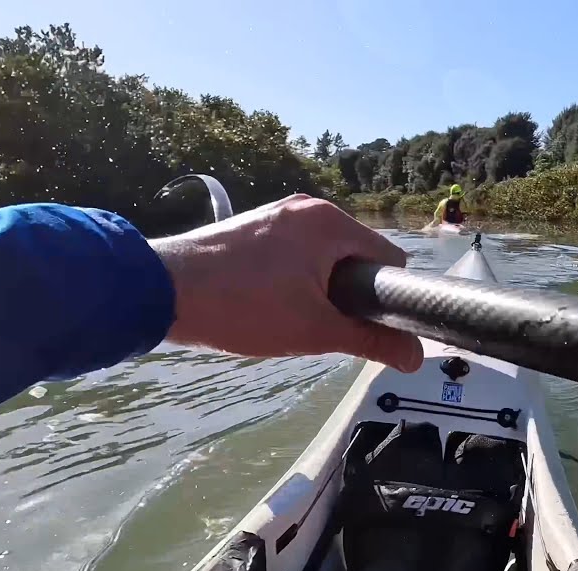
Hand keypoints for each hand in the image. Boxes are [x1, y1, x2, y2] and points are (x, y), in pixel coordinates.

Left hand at [152, 195, 422, 371]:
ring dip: (320, 290)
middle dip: (349, 295)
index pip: (389, 260)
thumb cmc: (242, 307)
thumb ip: (372, 341)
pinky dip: (294, 280)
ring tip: (291, 318)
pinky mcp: (254, 226)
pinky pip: (295, 254)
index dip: (387, 298)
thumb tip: (416, 356)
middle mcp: (308, 208)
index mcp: (331, 222)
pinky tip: (269, 305)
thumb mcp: (316, 331)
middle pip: (356, 258)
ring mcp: (277, 214)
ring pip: (324, 259)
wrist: (161, 291)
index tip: (367, 327)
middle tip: (322, 326)